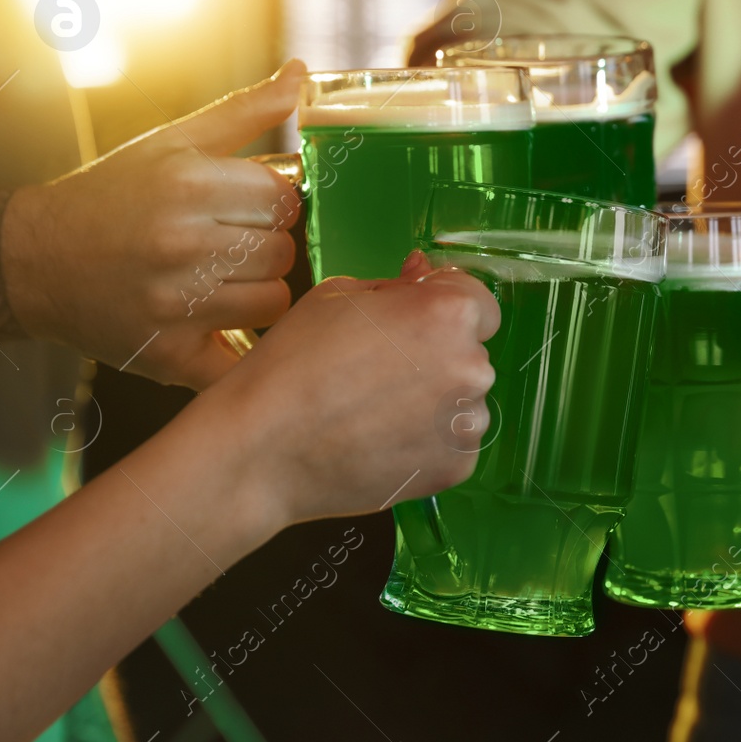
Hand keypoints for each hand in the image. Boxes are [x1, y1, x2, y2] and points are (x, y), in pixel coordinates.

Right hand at [1, 61, 305, 389]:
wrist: (31, 261)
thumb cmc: (111, 197)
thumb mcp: (172, 142)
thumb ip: (245, 111)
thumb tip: (300, 74)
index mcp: (187, 186)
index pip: (285, 200)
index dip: (273, 203)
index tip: (248, 207)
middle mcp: (180, 244)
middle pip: (283, 252)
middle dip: (265, 246)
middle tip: (229, 244)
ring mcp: (173, 305)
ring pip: (273, 303)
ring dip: (256, 293)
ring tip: (219, 280)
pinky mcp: (166, 354)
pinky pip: (240, 360)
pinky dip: (237, 346)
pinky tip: (216, 325)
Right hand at [201, 250, 500, 528]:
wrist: (262, 450)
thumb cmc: (293, 364)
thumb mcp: (339, 296)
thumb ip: (397, 285)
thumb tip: (423, 274)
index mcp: (448, 313)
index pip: (478, 303)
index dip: (444, 308)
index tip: (415, 320)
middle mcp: (472, 366)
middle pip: (469, 352)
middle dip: (436, 355)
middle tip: (378, 371)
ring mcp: (467, 423)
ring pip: (463, 401)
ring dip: (434, 401)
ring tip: (374, 411)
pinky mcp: (457, 467)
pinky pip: (452, 442)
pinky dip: (426, 441)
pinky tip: (379, 440)